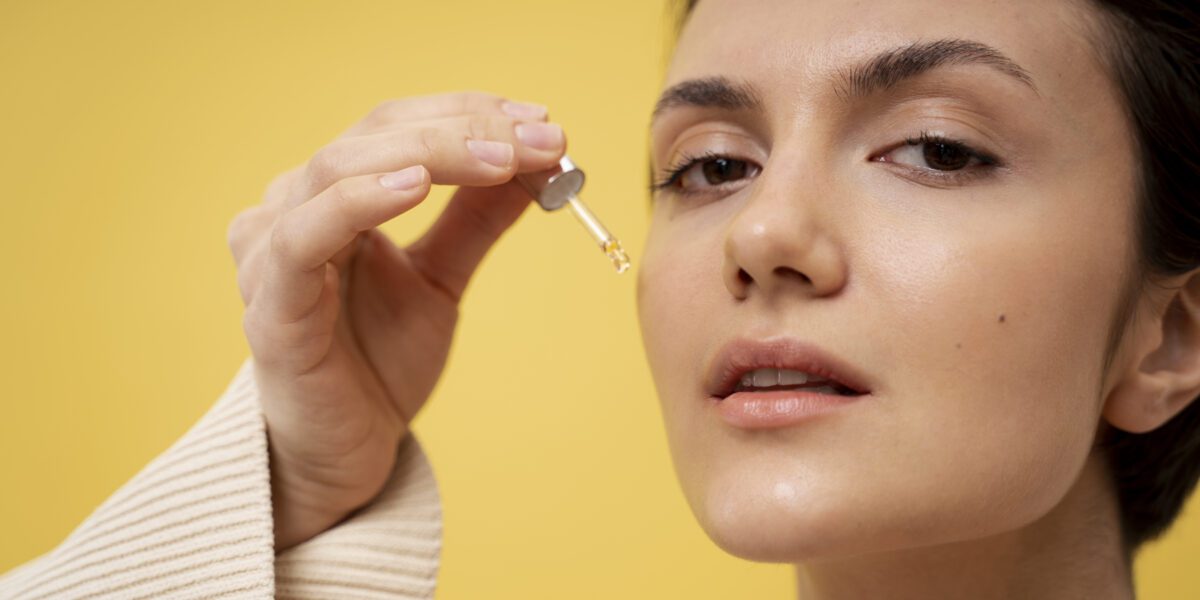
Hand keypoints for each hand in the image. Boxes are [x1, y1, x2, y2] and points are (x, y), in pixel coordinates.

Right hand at [224, 92, 564, 549]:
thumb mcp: (442, 277)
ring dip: (431, 152)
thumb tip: (538, 159)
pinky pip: (305, 236)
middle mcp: (293, 206)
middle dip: (469, 129)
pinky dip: (360, 200)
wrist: (347, 452)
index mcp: (333, 193)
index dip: (474, 113)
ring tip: (502, 157)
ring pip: (342, 166)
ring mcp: (272, 249)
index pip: (401, 124)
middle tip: (542, 139)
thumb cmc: (379, 361)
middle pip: (378, 133)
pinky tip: (416, 184)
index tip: (546, 124)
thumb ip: (476, 218)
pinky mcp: (270, 303)